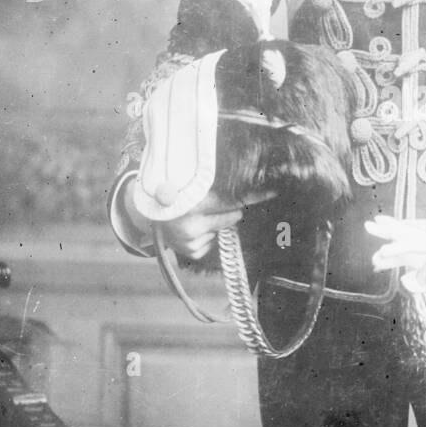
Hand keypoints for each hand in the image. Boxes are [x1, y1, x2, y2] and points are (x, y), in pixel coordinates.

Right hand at [123, 183, 269, 260]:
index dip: (254, 194)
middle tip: (214, 203)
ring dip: (216, 222)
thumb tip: (246, 174)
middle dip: (231, 209)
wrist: (150, 212)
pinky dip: (208, 235)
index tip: (275, 191)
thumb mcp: (191, 183)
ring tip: (197, 216)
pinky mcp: (192, 252)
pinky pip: (213, 241)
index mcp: (191, 203)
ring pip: (223, 228)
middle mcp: (190, 224)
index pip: (232, 199)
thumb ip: (214, 181)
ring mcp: (191, 241)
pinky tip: (194, 228)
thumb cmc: (175, 193)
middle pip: (232, 215)